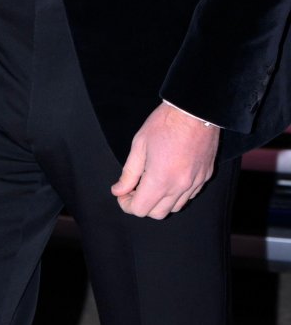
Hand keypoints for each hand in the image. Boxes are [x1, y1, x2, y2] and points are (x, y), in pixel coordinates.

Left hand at [111, 102, 219, 218]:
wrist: (196, 110)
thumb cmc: (165, 124)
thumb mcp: (139, 145)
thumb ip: (129, 173)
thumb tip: (119, 190)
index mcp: (160, 179)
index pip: (140, 209)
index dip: (126, 204)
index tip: (123, 193)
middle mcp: (179, 186)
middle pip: (157, 213)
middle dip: (142, 205)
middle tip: (134, 189)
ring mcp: (195, 183)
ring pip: (175, 207)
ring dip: (160, 201)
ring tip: (152, 183)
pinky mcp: (205, 177)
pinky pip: (189, 196)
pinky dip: (177, 194)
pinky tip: (169, 178)